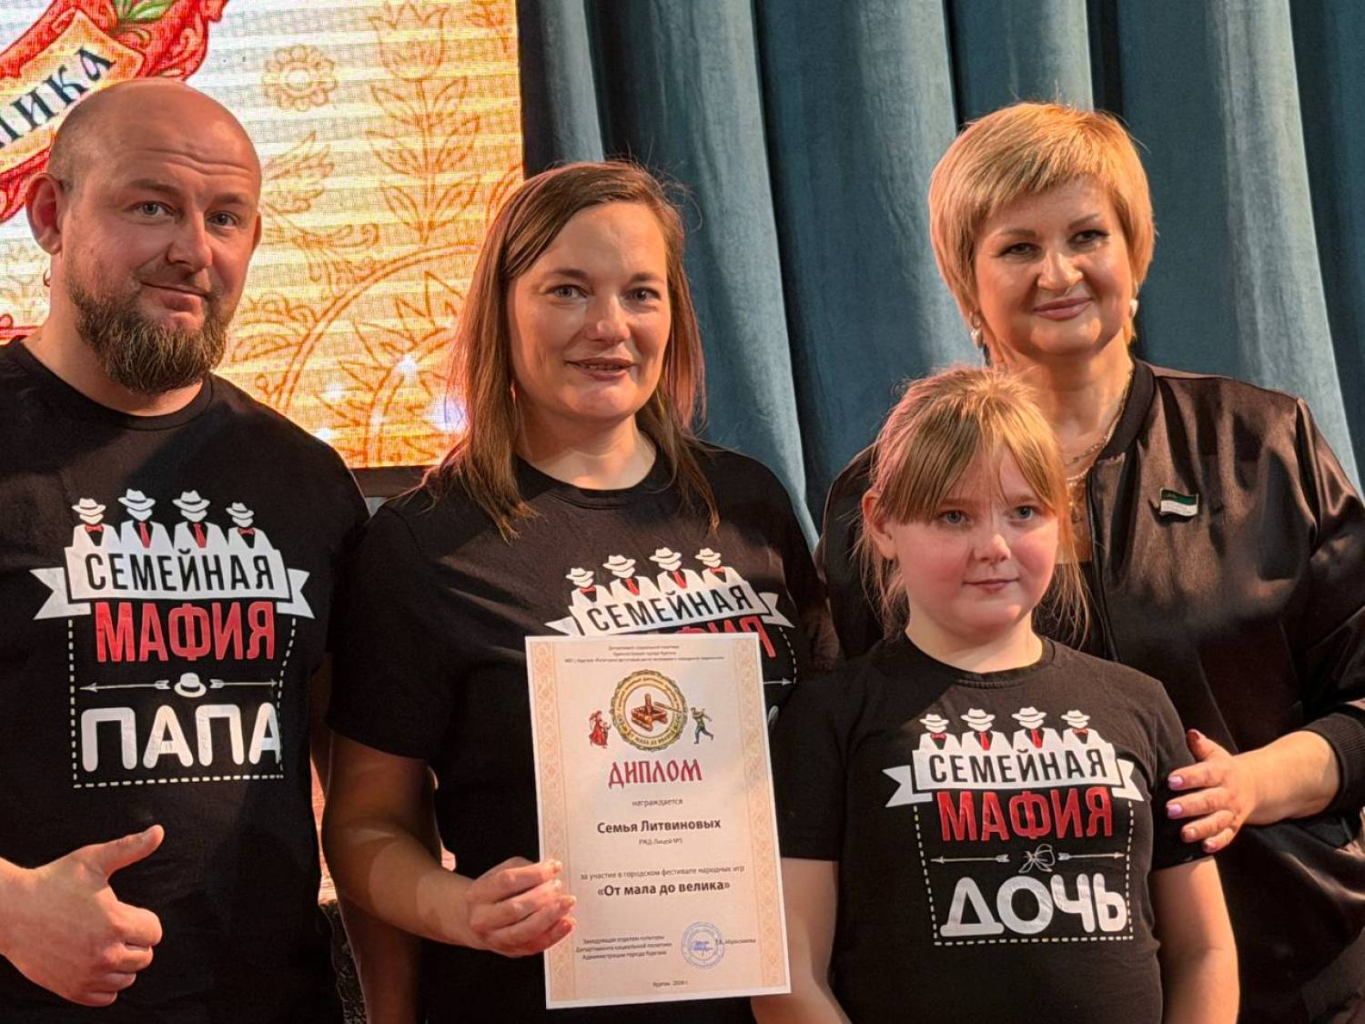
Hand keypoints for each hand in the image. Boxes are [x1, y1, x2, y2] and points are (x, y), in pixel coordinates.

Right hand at [0, 826, 164, 1005]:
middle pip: (144, 957)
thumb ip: (130, 848)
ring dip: (121, 963)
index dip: (143, 920)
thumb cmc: (52, 881)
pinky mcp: (71, 990)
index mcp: (116, 922)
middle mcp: (105, 954)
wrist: (10, 912)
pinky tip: (94, 963)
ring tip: (101, 943)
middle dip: (135, 941)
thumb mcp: (92, 860)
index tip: (123, 912)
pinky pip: (107, 997)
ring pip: (127, 978)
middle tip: (111, 927)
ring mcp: (87, 975)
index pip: (155, 932)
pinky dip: (105, 983)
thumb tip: (159, 831)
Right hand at [463, 857, 574, 957]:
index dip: (533, 874)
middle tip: (558, 886)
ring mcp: (496, 939)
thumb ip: (523, 869)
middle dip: (541, 896)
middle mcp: (483, 920)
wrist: (479, 919)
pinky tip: (566, 923)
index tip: (554, 867)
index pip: (506, 882)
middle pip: (514, 909)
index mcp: (478, 894)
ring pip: (523, 931)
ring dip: (549, 917)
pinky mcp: (511, 951)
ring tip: (566, 903)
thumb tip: (550, 871)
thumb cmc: (494, 892)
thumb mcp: (501, 872)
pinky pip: (534, 946)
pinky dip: (553, 935)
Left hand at [1167, 731, 1260, 852]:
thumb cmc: (1222, 768)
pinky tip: (1204, 848)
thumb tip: (1191, 733)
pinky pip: (1227, 837)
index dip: (1188, 777)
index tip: (1171, 780)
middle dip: (1190, 806)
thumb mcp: (1215, 753)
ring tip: (1184, 833)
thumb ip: (1201, 745)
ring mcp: (1231, 812)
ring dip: (1201, 828)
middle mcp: (1227, 793)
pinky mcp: (1233, 827)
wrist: (1254, 786)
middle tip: (1169, 809)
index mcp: (1221, 772)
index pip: (1204, 774)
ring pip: (1217, 821)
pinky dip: (1217, 843)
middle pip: (1209, 800)